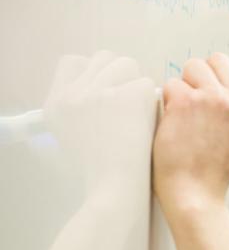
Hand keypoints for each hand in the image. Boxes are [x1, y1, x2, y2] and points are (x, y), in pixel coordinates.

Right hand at [43, 51, 156, 203]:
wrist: (116, 190)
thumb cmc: (103, 169)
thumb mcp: (73, 133)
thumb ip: (80, 106)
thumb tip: (101, 84)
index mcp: (56, 103)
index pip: (73, 63)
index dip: (95, 72)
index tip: (107, 88)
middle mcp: (73, 94)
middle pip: (104, 59)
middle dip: (120, 76)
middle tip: (128, 103)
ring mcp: (99, 92)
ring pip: (127, 65)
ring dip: (136, 84)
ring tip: (136, 115)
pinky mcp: (128, 95)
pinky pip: (146, 83)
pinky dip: (151, 101)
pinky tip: (146, 123)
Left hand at [152, 54, 228, 216]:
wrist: (194, 191)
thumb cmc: (216, 169)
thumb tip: (228, 82)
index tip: (223, 84)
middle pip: (220, 60)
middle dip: (204, 75)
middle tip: (198, 99)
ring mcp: (214, 100)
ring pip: (193, 66)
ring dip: (185, 84)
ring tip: (186, 112)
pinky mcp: (186, 102)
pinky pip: (172, 83)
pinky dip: (168, 99)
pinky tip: (174, 120)